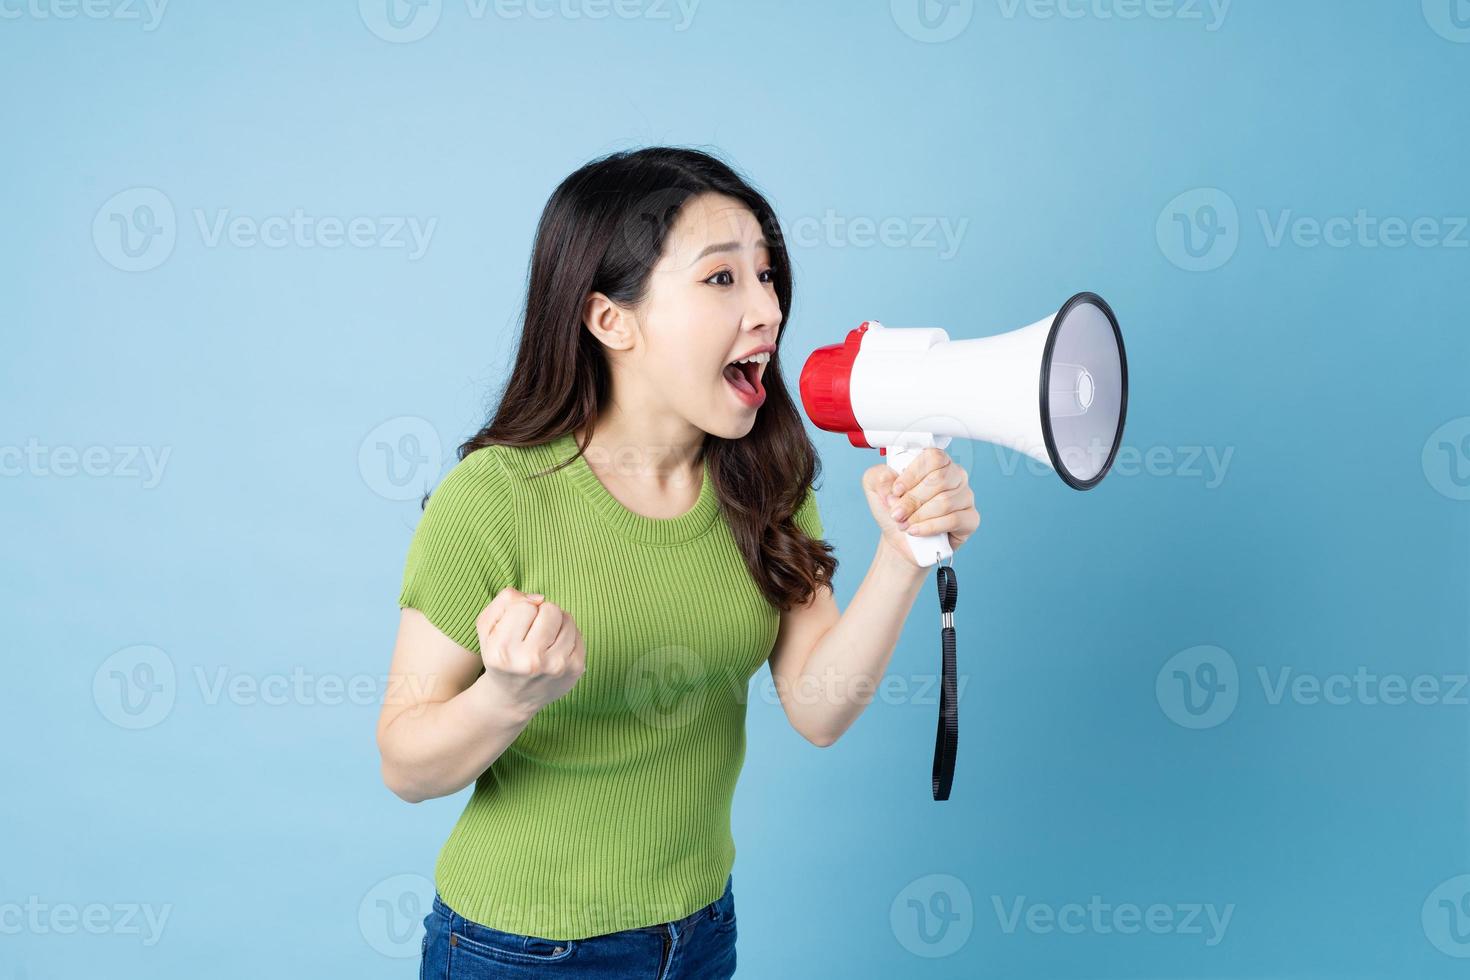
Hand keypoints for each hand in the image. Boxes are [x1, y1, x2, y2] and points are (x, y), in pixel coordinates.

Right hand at [473, 587, 585, 716]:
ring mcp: (556, 667)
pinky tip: (554, 647)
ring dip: (556, 622)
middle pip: (550, 609)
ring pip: (567, 618)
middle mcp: (530, 661)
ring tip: (543, 638)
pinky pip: (578, 632)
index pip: (525, 606)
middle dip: (541, 613)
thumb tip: (539, 599)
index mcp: (502, 651)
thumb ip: (505, 600)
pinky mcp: (575, 669)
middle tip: (532, 631)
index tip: (516, 627)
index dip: (521, 610)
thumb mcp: (487, 627)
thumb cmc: (501, 654)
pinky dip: (567, 635)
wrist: (513, 698)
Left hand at [862, 448, 980, 567]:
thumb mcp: (875, 490)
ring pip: (945, 502)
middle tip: (897, 513)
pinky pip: (953, 520)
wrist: (900, 540)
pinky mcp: (970, 519)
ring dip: (919, 516)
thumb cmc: (894, 510)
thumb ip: (877, 477)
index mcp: (935, 462)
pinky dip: (930, 527)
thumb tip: (888, 478)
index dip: (912, 474)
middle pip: (939, 480)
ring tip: (904, 524)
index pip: (933, 457)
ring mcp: (965, 496)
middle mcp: (954, 476)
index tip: (897, 490)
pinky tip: (917, 531)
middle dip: (912, 500)